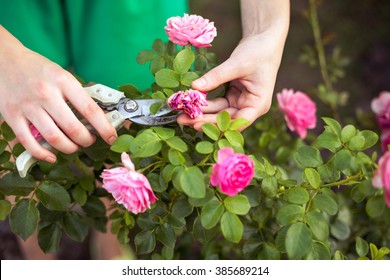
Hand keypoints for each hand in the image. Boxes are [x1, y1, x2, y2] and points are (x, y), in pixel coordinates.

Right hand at [0, 27, 116, 162]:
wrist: (5, 59)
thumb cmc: (39, 69)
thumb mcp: (63, 75)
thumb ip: (77, 95)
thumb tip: (99, 117)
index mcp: (63, 82)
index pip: (90, 109)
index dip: (104, 127)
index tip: (111, 137)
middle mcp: (46, 94)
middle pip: (73, 128)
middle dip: (86, 140)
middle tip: (90, 140)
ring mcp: (28, 106)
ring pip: (54, 138)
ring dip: (69, 148)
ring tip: (74, 146)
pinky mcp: (12, 116)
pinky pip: (29, 143)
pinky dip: (43, 154)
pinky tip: (52, 156)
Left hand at [177, 32, 284, 130]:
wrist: (263, 39)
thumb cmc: (258, 51)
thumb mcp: (236, 64)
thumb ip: (216, 76)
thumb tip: (195, 87)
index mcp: (258, 104)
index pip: (237, 121)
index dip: (217, 125)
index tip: (197, 124)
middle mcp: (250, 107)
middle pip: (225, 119)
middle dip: (204, 120)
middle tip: (182, 120)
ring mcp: (240, 102)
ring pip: (219, 112)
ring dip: (202, 112)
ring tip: (181, 114)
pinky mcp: (233, 96)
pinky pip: (217, 103)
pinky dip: (205, 103)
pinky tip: (190, 103)